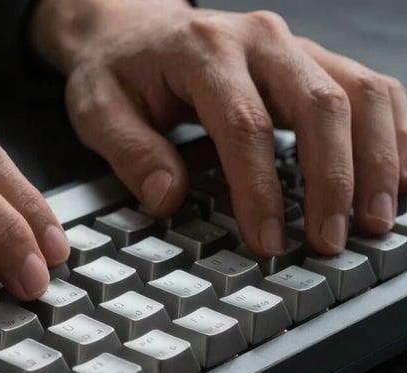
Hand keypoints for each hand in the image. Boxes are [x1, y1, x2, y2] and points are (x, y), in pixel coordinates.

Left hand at [31, 0, 406, 255]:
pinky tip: (397, 177)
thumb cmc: (116, 71)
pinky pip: (371, 89)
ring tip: (375, 220)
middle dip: (333, 179)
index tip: (268, 241)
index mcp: (204, 51)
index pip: (246, 125)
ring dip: (377, 159)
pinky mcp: (312, 61)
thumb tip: (169, 198)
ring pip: (360, 92)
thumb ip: (131, 152)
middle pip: (320, 104)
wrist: (131, 30)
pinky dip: (394, 133)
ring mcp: (294, 47)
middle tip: (331, 240)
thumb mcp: (96, 110)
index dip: (261, 189)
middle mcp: (260, 40)